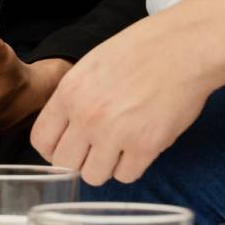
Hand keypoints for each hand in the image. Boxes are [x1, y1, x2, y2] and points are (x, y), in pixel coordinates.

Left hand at [30, 10, 224, 184]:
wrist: (184, 48)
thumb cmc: (141, 51)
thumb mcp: (90, 66)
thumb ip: (73, 98)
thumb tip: (66, 128)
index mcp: (69, 93)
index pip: (41, 141)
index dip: (54, 149)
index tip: (68, 147)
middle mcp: (87, 116)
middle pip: (64, 164)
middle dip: (78, 160)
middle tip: (96, 148)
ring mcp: (115, 134)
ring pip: (93, 176)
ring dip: (105, 166)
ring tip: (120, 146)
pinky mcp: (146, 146)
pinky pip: (126, 176)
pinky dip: (131, 167)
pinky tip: (139, 147)